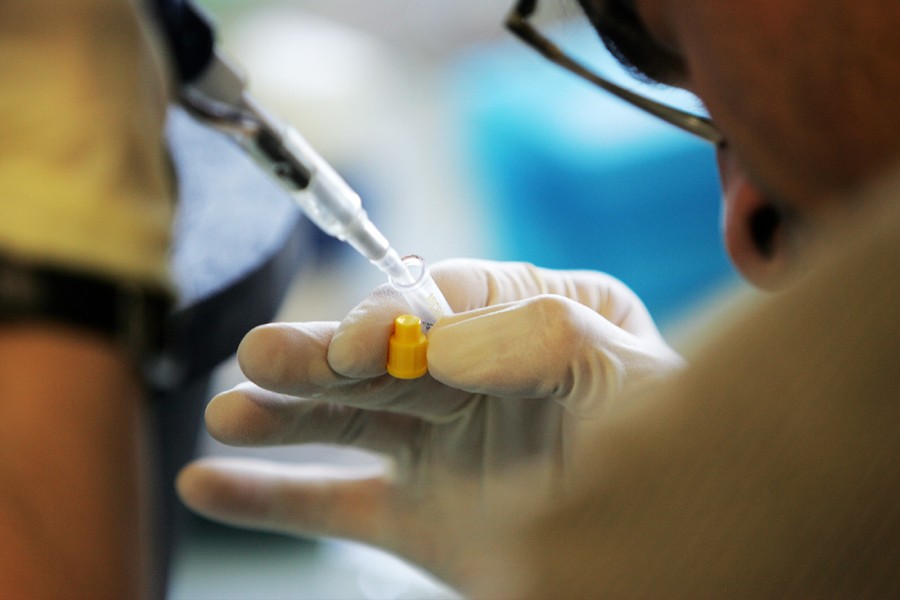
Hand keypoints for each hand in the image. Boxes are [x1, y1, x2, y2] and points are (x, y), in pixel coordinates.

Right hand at [177, 259, 682, 584]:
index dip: (395, 321)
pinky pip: (334, 503)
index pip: (447, 303)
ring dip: (284, 418)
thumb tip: (441, 338)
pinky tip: (211, 484)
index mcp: (534, 321)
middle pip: (383, 359)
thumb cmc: (674, 457)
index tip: (358, 347)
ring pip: (347, 424)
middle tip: (262, 357)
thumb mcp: (631, 381)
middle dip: (321, 359)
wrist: (673, 559)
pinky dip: (270, 498)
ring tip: (228, 412)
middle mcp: (476, 377)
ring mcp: (442, 447)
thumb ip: (546, 341)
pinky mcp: (418, 516)